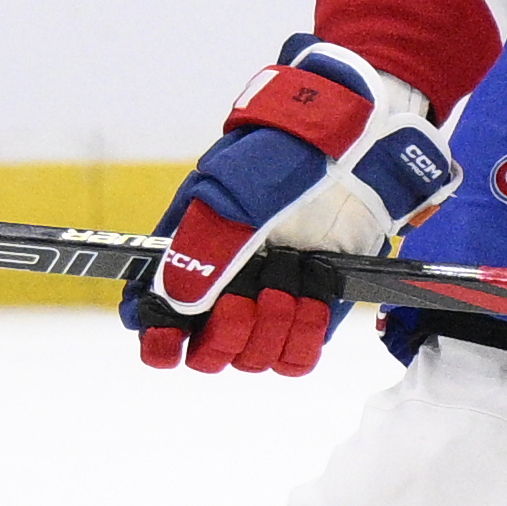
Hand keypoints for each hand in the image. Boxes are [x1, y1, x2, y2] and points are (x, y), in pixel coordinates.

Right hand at [124, 37, 458, 377]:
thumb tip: (174, 305)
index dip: (157, 339)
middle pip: (206, 353)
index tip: (168, 344)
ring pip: (253, 358)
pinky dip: (304, 335)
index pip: (154, 316)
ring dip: (274, 322)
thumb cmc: (282, 157)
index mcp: (188, 254)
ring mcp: (269, 300)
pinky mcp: (313, 310)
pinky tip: (313, 296)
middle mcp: (225, 286)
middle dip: (227, 333)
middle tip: (247, 298)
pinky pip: (296, 359)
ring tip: (292, 271)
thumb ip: (202, 251)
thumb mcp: (233, 195)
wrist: (353, 146)